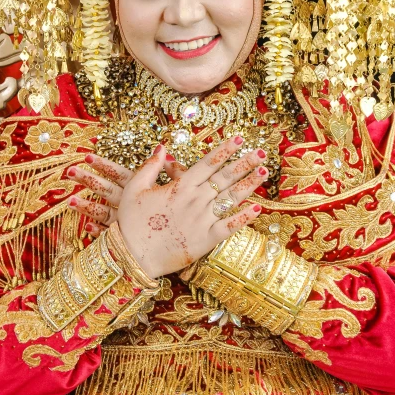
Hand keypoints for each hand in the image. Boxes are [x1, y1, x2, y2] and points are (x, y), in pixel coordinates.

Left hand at [66, 153, 184, 236]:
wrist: (187, 242)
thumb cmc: (186, 212)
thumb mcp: (184, 187)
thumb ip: (175, 171)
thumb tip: (166, 154)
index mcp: (141, 189)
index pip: (118, 173)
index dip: (103, 165)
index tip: (87, 157)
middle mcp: (130, 204)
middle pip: (105, 190)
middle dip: (88, 180)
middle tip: (70, 172)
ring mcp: (126, 222)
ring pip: (102, 212)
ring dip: (86, 206)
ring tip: (70, 201)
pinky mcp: (128, 239)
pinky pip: (109, 234)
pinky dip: (98, 230)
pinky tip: (87, 227)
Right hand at [114, 137, 267, 278]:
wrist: (131, 256)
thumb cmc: (130, 222)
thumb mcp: (134, 188)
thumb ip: (150, 167)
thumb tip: (162, 147)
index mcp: (180, 186)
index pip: (208, 163)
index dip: (225, 150)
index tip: (240, 139)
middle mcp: (195, 200)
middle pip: (225, 178)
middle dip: (245, 162)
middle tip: (262, 152)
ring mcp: (202, 220)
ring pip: (231, 199)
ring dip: (249, 184)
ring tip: (264, 171)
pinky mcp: (205, 240)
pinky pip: (229, 227)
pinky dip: (244, 218)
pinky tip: (257, 208)